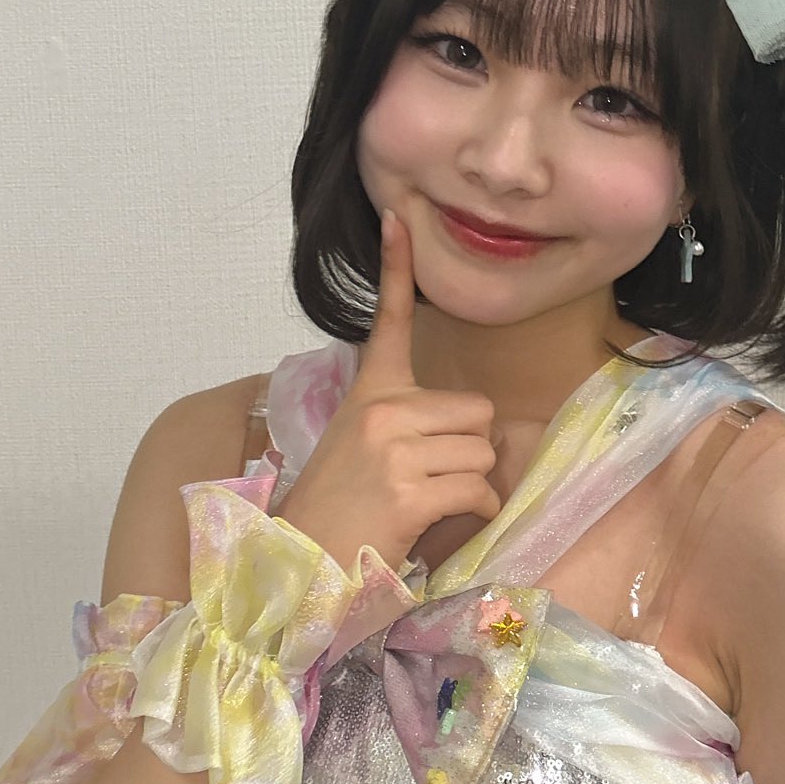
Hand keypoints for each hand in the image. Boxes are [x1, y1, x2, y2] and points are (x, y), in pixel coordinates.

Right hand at [272, 208, 498, 574]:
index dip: (396, 266)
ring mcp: (395, 450)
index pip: (390, 320)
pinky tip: (432, 525)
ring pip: (483, 454)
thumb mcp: (362, 449)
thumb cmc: (337, 511)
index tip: (398, 218)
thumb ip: (409, 424)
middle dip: (469, 449)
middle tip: (430, 479)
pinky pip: (479, 491)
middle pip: (477, 413)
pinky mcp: (410, 490)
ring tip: (424, 505)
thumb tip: (478, 429)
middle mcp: (382, 412)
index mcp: (368, 394)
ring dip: (469, 487)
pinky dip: (472, 514)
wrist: (301, 565)